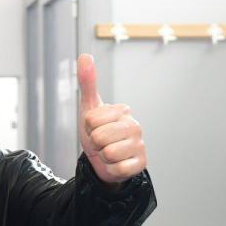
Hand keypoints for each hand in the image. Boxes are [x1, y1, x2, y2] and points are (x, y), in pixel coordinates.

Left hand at [78, 54, 146, 184]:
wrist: (103, 161)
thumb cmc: (97, 132)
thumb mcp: (89, 109)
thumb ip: (88, 83)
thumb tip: (85, 56)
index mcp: (123, 111)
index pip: (90, 120)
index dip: (87, 127)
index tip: (94, 128)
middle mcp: (135, 125)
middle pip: (98, 137)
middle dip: (94, 143)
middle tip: (100, 143)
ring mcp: (140, 145)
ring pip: (108, 154)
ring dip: (103, 157)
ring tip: (108, 153)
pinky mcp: (141, 164)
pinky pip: (118, 169)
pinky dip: (111, 169)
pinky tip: (116, 163)